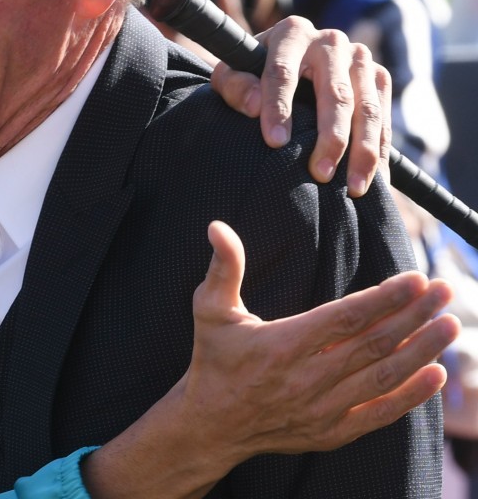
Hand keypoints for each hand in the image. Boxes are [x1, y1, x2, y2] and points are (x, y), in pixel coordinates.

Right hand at [82, 221, 457, 498]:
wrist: (210, 425)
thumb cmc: (213, 359)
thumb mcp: (209, 310)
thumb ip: (223, 268)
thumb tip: (217, 227)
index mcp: (280, 345)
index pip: (346, 317)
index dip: (385, 298)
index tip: (416, 279)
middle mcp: (305, 379)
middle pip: (373, 343)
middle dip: (414, 315)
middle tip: (445, 290)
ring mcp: (321, 409)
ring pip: (383, 376)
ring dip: (422, 351)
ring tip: (450, 325)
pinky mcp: (331, 432)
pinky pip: (379, 413)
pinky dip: (410, 395)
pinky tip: (436, 374)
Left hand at [210, 16, 392, 195]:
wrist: (291, 59)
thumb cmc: (254, 71)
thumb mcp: (233, 72)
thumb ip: (234, 85)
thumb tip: (254, 106)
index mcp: (291, 33)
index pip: (282, 73)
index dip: (278, 108)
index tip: (274, 142)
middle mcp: (331, 41)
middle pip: (336, 94)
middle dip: (330, 137)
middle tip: (320, 174)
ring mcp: (360, 58)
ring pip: (367, 108)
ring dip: (363, 151)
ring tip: (355, 188)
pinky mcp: (379, 77)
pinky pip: (384, 117)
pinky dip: (380, 150)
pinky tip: (374, 180)